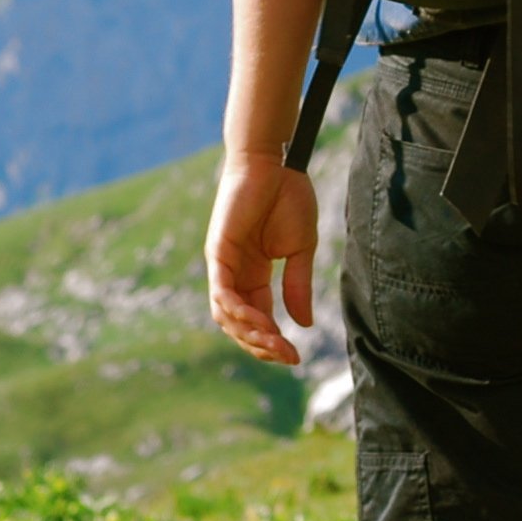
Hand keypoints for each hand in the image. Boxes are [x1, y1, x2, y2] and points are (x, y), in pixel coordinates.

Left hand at [207, 153, 321, 364]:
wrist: (277, 163)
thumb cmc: (288, 198)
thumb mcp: (300, 250)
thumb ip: (298, 286)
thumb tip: (304, 324)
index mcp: (254, 276)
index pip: (259, 320)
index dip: (274, 342)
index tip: (296, 357)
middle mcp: (234, 274)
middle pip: (239, 324)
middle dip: (261, 345)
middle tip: (286, 356)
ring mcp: (224, 264)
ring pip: (226, 314)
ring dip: (250, 334)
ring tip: (275, 343)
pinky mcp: (218, 251)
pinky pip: (221, 290)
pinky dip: (236, 310)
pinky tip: (257, 323)